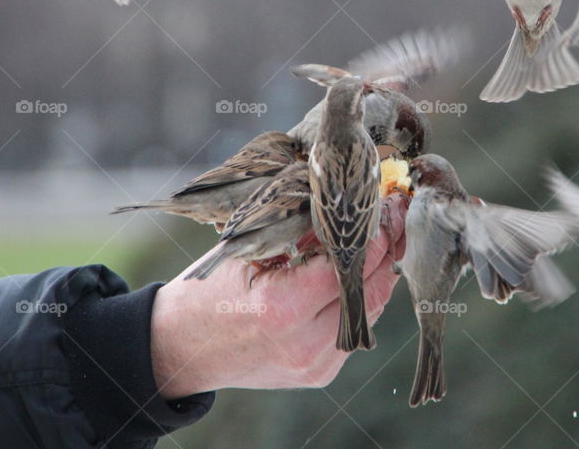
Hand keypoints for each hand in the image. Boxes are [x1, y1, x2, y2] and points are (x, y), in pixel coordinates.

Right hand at [150, 192, 408, 399]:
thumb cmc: (209, 290)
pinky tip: (356, 274)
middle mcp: (303, 341)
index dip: (373, 233)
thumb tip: (346, 207)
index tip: (387, 206)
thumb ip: (300, 234)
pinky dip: (358, 300)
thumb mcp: (247, 251)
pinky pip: (354, 328)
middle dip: (385, 251)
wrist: (183, 348)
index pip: (348, 265)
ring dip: (377, 275)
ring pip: (370, 311)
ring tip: (380, 241)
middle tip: (395, 218)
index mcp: (281, 306)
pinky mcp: (319, 372)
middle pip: (369, 290)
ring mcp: (314, 363)